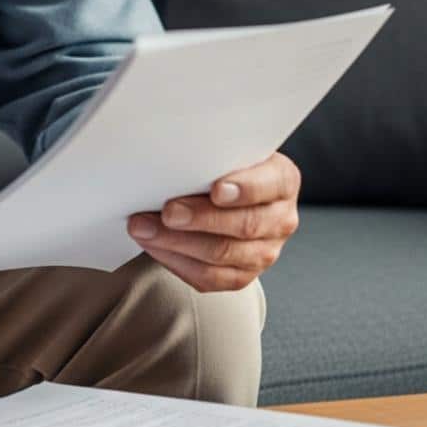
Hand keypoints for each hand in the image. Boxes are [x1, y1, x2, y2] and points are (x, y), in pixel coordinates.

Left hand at [126, 152, 300, 291]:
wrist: (224, 191)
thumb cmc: (220, 164)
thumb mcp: (225, 149)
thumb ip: (212, 151)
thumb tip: (175, 151)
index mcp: (282, 180)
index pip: (270, 184)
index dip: (245, 189)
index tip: (216, 189)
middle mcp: (280, 218)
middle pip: (244, 225)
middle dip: (200, 218)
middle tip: (167, 212)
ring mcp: (264, 251)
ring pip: (222, 254)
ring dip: (177, 242)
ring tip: (144, 227)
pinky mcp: (242, 275)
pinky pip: (209, 277)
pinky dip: (175, 260)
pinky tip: (153, 244)